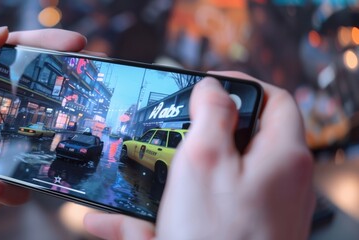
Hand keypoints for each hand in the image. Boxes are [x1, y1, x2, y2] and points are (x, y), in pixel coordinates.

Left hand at [0, 27, 85, 238]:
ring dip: (49, 138)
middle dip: (63, 88)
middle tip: (89, 78)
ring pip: (40, 139)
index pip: (14, 57)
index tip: (75, 42)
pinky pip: (23, 182)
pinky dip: (9, 185)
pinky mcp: (1, 181)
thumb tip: (3, 33)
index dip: (45, 46)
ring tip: (59, 133)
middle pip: (36, 94)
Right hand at [84, 72, 314, 238]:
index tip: (206, 86)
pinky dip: (163, 212)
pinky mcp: (237, 235)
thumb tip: (213, 87)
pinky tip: (118, 223)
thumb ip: (211, 113)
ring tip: (138, 177)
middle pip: (239, 140)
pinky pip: (196, 214)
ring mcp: (258, 214)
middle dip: (195, 134)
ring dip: (171, 176)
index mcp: (282, 157)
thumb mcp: (205, 160)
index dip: (239, 85)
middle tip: (167, 133)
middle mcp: (277, 185)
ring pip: (211, 180)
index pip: (273, 99)